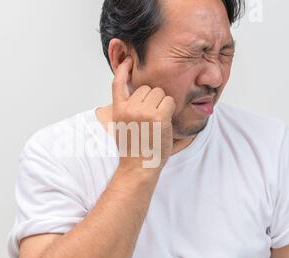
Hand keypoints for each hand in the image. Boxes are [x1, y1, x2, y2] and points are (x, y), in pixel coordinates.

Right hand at [111, 56, 175, 170]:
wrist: (138, 167)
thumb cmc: (133, 150)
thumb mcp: (122, 126)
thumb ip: (125, 108)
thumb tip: (134, 91)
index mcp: (118, 110)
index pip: (118, 83)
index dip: (122, 69)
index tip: (128, 60)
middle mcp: (128, 108)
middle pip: (147, 88)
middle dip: (152, 100)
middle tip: (150, 120)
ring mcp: (143, 112)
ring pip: (159, 93)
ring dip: (162, 105)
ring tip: (156, 123)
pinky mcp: (158, 117)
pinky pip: (169, 102)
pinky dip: (170, 111)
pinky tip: (164, 124)